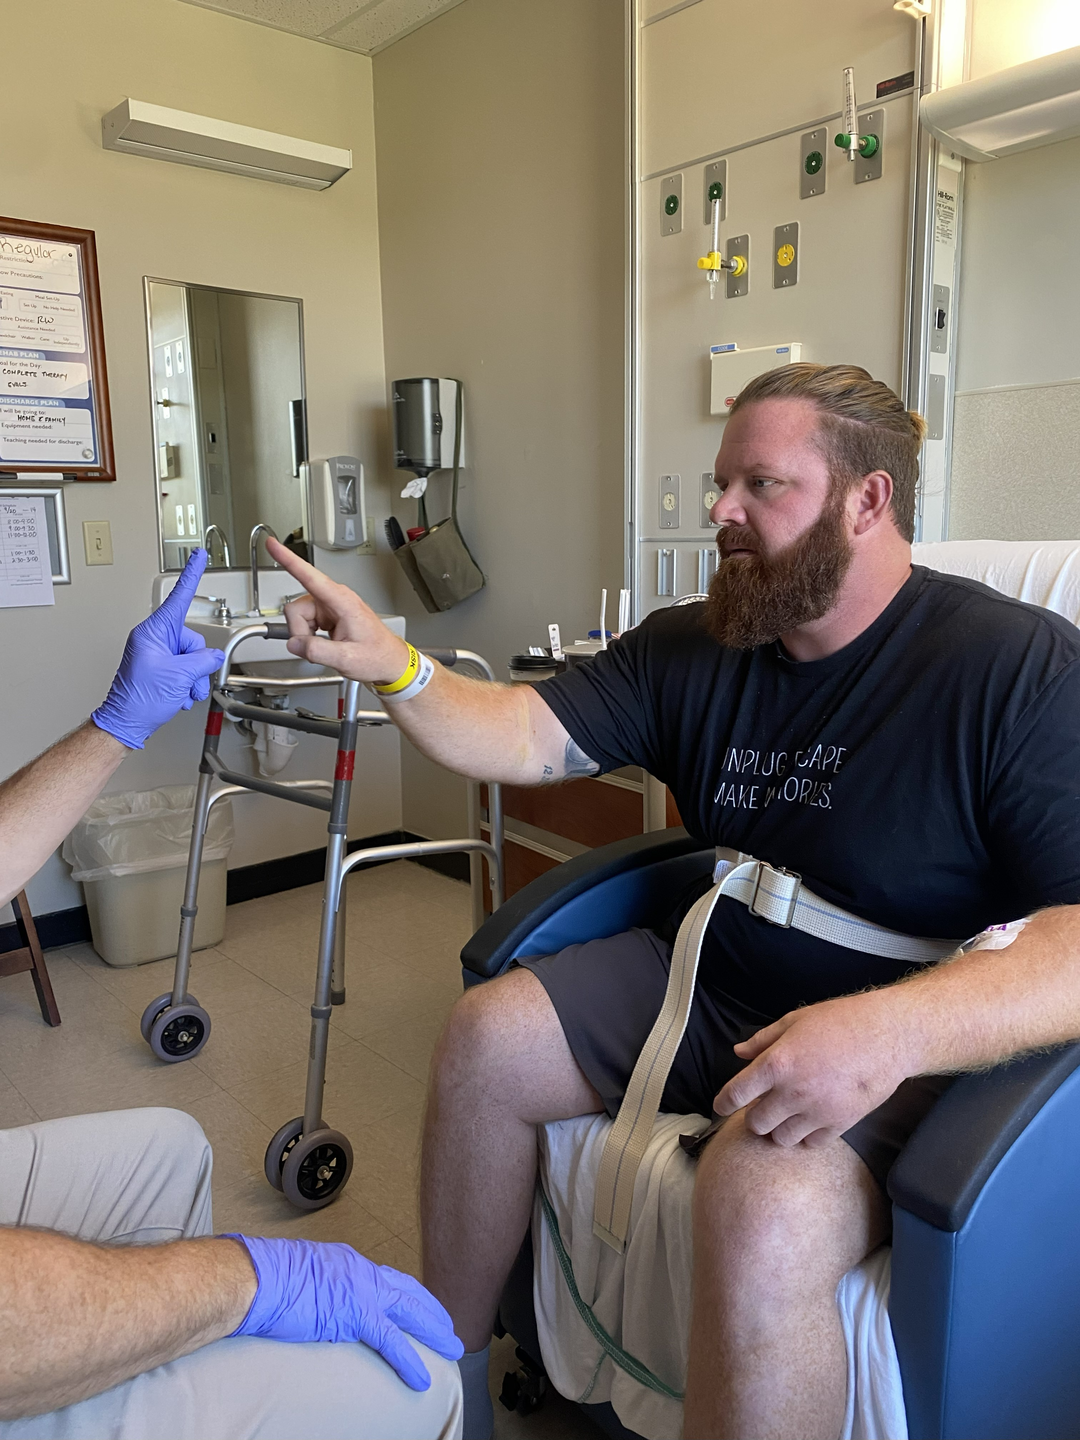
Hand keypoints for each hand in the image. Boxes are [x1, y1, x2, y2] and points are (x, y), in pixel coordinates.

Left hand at [91, 550, 224, 749]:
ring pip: (191, 658)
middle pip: (192, 640)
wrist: (127, 722)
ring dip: (192, 679)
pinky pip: (185, 670)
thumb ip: (203, 660)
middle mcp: (154, 640)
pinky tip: (178, 695)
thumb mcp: (179, 676)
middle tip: (186, 681)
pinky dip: (186, 684)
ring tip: (181, 692)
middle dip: (196, 664)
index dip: (191, 575)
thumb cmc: (140, 698)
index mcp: (153, 633)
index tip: (197, 556)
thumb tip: (213, 657)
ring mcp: (156, 655)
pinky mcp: (160, 669)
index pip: (177, 598)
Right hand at [225, 1235, 463, 1388]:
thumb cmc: (263, 1277)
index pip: (386, 1278)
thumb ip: (316, 1284)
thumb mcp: (298, 1273)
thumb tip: (314, 1299)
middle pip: (408, 1291)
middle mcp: (360, 1271)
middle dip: (431, 1309)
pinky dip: (409, 1360)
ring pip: (410, 1312)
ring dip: (434, 1331)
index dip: (407, 1294)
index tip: (420, 1305)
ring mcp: (360, 1292)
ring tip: (452, 1348)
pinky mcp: (354, 1315)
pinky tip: (422, 1377)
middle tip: (449, 1326)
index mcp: (347, 1262)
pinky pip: (391, 1341)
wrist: (254, 1277)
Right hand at [265, 537, 409, 683]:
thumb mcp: (347, 659)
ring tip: (326, 646)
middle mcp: (334, 599)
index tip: (272, 545)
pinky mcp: (327, 614)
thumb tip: (294, 644)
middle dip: (299, 631)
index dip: (288, 559)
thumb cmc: (377, 656)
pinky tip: (325, 643)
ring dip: (305, 635)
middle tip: (316, 648)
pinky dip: (309, 636)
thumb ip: (317, 651)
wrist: (389, 662)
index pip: (309, 576)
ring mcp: (330, 606)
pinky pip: (305, 622)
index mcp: (342, 601)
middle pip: (296, 608)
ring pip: (299, 616)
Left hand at [713, 991, 910, 1148]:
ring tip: (787, 1114)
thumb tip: (739, 1053)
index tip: (721, 1106)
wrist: (887, 1036)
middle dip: (754, 1116)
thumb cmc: (840, 1021)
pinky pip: (811, 1143)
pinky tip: (811, 1120)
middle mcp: (792, 1093)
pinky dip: (807, 1135)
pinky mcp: (840, 1124)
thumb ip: (763, 1040)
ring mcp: (816, 1112)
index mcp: (776, 1063)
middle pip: (756, 1124)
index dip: (723, 1103)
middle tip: (762, 1105)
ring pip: (781, 1139)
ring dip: (779, 1128)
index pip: (735, 1094)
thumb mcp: (794, 1020)